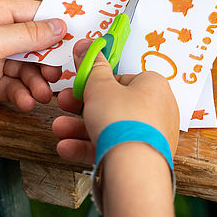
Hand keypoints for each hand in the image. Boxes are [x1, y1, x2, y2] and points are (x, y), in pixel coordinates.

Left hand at [0, 0, 65, 145]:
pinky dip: (23, 95)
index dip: (57, 25)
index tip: (79, 38)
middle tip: (61, 73)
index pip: (34, 13)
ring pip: (28, 68)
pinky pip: (16, 87)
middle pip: (35, 43)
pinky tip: (25, 102)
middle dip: (50, 59)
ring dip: (38, 82)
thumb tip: (61, 25)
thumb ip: (29, 34)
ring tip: (42, 94)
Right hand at [51, 39, 178, 164]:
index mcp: (153, 85)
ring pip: (111, 127)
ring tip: (58, 130)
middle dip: (82, 107)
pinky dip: (91, 146)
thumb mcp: (99, 86)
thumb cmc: (122, 122)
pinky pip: (114, 146)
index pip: (121, 78)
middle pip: (114, 104)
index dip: (95, 83)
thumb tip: (87, 45)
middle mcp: (158, 109)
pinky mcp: (143, 158)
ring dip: (79, 128)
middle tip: (63, 105)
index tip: (76, 86)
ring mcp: (152, 136)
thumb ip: (91, 66)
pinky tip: (67, 147)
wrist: (134, 171)